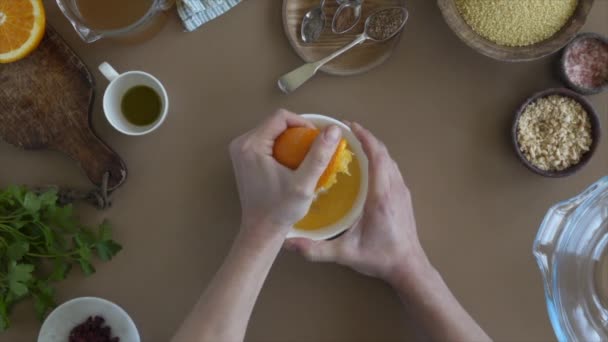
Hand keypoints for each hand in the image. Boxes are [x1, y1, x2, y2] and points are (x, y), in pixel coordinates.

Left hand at [229, 109, 341, 238]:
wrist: (261, 230)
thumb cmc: (280, 210)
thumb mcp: (304, 184)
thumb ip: (318, 155)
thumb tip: (334, 130)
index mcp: (251, 145)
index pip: (281, 117)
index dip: (302, 123)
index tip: (316, 140)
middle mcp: (241, 144)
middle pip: (275, 122)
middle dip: (297, 131)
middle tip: (312, 149)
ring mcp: (240, 150)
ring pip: (271, 131)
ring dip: (290, 139)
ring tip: (304, 156)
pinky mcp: (243, 158)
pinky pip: (266, 141)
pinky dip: (281, 146)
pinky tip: (292, 162)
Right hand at [284, 123, 428, 283]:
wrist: (409, 267)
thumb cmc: (379, 258)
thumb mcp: (345, 254)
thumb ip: (316, 250)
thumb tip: (288, 243)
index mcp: (381, 195)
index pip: (377, 156)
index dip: (364, 137)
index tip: (349, 125)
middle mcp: (395, 188)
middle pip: (384, 153)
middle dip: (366, 138)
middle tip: (346, 131)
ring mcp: (402, 192)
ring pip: (390, 160)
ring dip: (374, 148)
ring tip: (355, 144)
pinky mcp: (404, 197)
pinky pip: (393, 169)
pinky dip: (381, 159)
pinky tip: (368, 165)